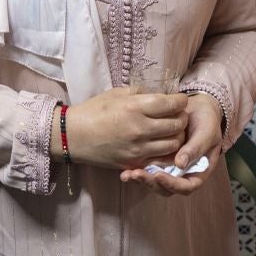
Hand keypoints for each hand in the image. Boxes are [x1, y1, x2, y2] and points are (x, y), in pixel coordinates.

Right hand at [62, 87, 187, 170]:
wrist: (73, 136)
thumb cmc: (93, 111)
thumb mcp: (116, 93)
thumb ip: (140, 92)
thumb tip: (160, 94)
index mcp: (135, 107)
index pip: (172, 104)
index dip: (181, 101)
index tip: (179, 100)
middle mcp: (140, 128)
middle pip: (177, 124)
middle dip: (181, 118)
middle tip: (177, 114)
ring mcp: (138, 148)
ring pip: (174, 144)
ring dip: (176, 136)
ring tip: (170, 130)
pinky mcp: (134, 162)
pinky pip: (160, 158)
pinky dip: (165, 151)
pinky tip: (160, 143)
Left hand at [119, 93, 223, 195]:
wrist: (197, 108)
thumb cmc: (207, 121)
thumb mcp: (207, 132)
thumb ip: (196, 148)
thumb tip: (180, 164)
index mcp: (198, 171)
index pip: (186, 186)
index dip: (173, 185)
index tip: (159, 175)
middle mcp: (182, 173)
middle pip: (167, 188)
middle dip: (151, 184)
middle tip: (137, 175)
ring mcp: (168, 167)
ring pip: (154, 182)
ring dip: (141, 180)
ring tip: (128, 174)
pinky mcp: (157, 159)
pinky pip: (147, 170)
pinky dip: (136, 172)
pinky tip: (124, 170)